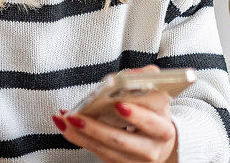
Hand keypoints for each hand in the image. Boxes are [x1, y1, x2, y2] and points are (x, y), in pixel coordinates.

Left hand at [53, 66, 177, 162]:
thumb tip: (131, 74)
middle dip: (96, 128)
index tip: (118, 105)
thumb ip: (147, 77)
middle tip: (78, 116)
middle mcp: (151, 149)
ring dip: (81, 134)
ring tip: (65, 118)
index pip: (151, 122)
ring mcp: (134, 160)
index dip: (136, 115)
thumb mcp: (157, 94)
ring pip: (104, 149)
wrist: (158, 141)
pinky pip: (96, 152)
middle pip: (121, 140)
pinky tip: (65, 126)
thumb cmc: (153, 112)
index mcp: (164, 128)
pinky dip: (78, 138)